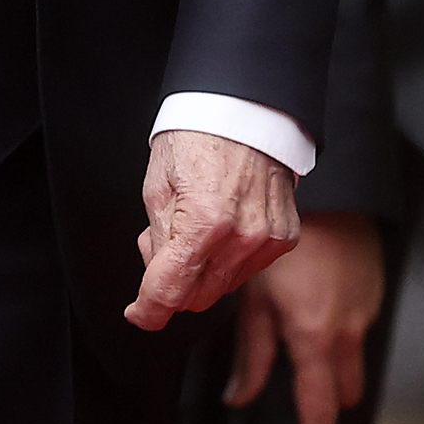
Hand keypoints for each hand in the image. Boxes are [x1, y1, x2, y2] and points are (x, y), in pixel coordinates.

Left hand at [130, 131, 298, 332]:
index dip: (147, 310)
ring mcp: (267, 239)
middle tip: (163, 245)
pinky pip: (248, 268)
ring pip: (223, 287)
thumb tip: (158, 284)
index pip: (169, 292)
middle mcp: (241, 237)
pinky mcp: (284, 237)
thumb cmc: (198, 136)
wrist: (245, 109)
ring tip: (193, 227)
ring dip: (201, 271)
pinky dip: (228, 258)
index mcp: (204, 223)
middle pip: (197, 297)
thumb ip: (157, 243)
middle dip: (172, 283)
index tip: (139, 314)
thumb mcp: (157, 187)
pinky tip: (220, 226)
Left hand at [224, 210, 384, 423]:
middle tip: (308, 400)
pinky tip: (318, 301)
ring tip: (306, 340)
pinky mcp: (375, 290)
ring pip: (351, 360)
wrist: (330, 192)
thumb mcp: (252, 296)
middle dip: (327, 402)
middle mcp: (347, 332)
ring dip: (333, 365)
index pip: (318, 410)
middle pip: (342, 392)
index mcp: (313, 338)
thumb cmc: (279, 242)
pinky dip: (339, 329)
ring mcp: (366, 311)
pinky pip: (358, 327)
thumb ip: (251, 352)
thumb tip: (240, 397)